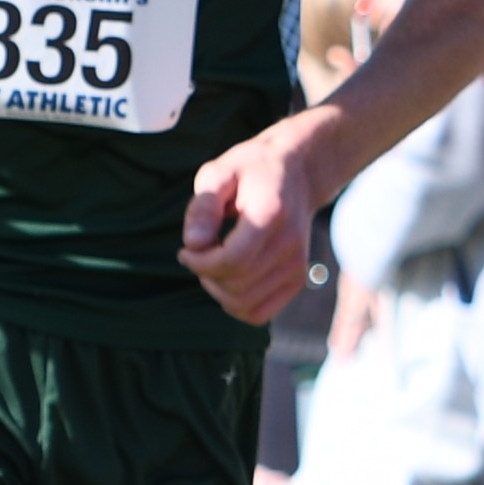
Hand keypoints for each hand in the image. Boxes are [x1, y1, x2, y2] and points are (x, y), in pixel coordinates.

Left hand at [179, 110, 340, 325]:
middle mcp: (291, 244)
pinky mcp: (297, 279)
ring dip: (218, 291)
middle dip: (206, 275)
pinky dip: (235, 305)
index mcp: (272, 214)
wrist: (297, 173)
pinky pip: (259, 313)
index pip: (233, 261)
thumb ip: (203, 207)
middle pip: (236, 286)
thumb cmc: (250, 171)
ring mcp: (297, 265)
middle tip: (198, 253)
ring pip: (245, 305)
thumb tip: (193, 244)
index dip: (200, 263)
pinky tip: (228, 279)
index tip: (186, 250)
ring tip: (212, 265)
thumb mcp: (218, 173)